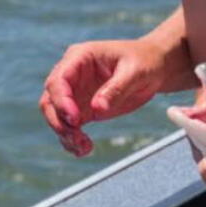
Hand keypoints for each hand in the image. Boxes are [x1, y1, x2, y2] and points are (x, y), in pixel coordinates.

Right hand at [39, 38, 167, 155]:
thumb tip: (97, 108)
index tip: (74, 119)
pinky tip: (83, 150)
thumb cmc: (145, 61)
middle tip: (77, 136)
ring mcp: (75, 93)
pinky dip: (72, 140)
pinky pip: (69, 127)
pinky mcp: (82, 109)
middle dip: (59, 121)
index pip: (59, 80)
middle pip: (50, 100)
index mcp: (80, 57)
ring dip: (65, 134)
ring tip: (84, 147)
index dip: (61, 101)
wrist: (154, 67)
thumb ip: (117, 88)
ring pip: (56, 116)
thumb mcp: (136, 71)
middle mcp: (72, 74)